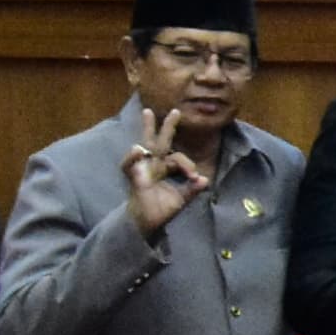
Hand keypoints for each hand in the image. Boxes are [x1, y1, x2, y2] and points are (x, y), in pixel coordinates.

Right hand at [121, 107, 210, 239]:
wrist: (148, 223)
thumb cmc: (161, 209)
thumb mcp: (181, 199)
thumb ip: (192, 189)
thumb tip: (205, 180)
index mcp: (164, 168)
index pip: (178, 158)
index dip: (187, 165)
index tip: (193, 176)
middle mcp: (154, 164)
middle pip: (161, 141)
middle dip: (167, 126)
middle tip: (176, 110)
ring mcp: (143, 168)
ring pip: (145, 144)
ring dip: (146, 129)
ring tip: (148, 113)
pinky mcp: (134, 177)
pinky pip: (130, 165)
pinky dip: (132, 157)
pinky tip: (137, 148)